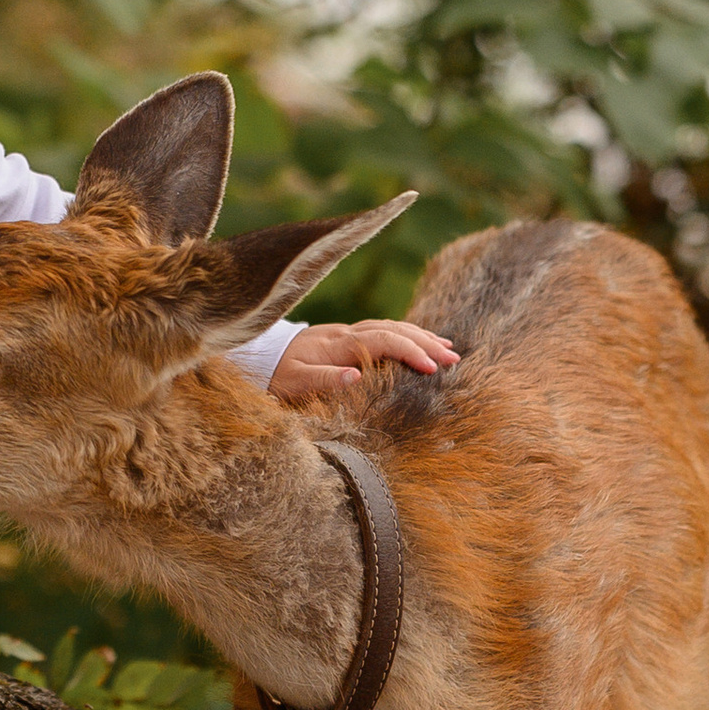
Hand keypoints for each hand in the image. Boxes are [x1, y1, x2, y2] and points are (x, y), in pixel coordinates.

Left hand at [269, 320, 458, 401]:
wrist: (255, 358)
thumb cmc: (273, 375)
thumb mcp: (293, 382)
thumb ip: (323, 379)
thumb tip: (356, 376)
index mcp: (336, 344)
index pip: (382, 340)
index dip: (408, 350)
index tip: (431, 367)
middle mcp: (344, 333)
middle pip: (392, 329)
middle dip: (424, 342)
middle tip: (453, 358)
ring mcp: (345, 333)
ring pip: (390, 327)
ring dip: (420, 336)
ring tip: (447, 348)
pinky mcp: (344, 338)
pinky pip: (382, 332)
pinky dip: (405, 335)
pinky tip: (420, 342)